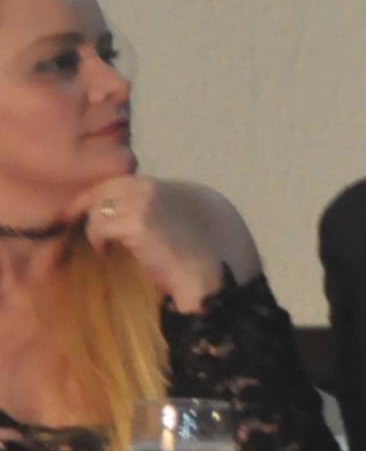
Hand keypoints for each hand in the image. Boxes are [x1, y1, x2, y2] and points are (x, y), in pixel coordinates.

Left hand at [67, 175, 232, 309]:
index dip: (94, 194)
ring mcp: (144, 202)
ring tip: (104, 246)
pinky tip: (107, 253)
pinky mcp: (137, 222)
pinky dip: (99, 241)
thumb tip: (117, 210)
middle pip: (102, 190)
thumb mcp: (175, 217)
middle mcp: (152, 187)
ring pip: (98, 208)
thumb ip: (152, 207)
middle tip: (70, 222)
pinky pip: (100, 227)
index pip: (117, 181)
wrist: (210, 269)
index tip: (77, 209)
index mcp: (163, 184)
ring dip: (96, 228)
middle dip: (84, 206)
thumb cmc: (197, 250)